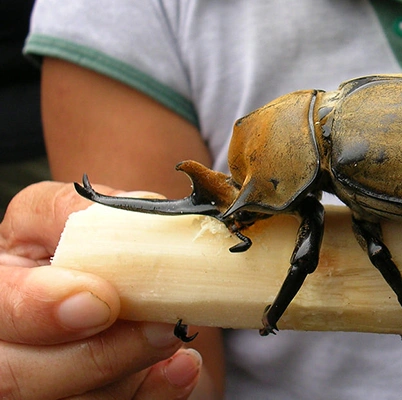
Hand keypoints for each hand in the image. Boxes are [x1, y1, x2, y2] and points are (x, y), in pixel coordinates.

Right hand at [0, 182, 201, 398]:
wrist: (107, 279)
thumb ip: (78, 213)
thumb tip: (128, 218)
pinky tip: (182, 368)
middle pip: (17, 377)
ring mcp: (38, 385)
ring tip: (174, 335)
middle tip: (160, 327)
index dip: (40, 311)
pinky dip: (154, 393)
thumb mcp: (62, 215)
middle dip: (97, 355)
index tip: (102, 301)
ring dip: (131, 372)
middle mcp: (2, 347)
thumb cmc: (77, 245)